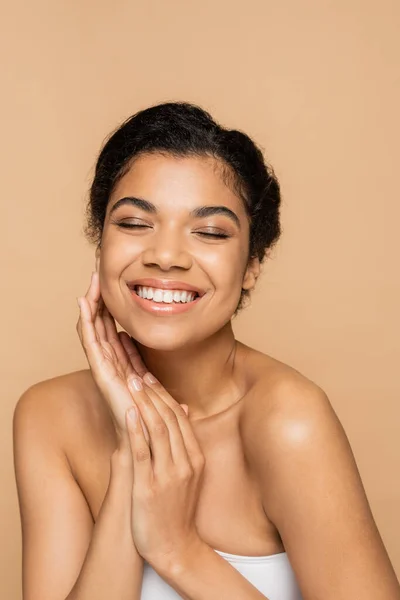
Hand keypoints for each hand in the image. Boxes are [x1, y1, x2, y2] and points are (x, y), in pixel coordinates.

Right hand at [76, 270, 148, 443]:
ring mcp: (105, 369)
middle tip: (98, 275)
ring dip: (91, 306)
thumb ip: (161, 393)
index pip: (114, 335)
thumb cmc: (154, 428)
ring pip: (94, 331)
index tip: (113, 289)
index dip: (112, 313)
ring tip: (91, 283)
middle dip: (99, 303)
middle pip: (101, 329)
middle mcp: (111, 367)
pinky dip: (86, 322)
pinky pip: (91, 343)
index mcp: (124, 370)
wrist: (148, 446)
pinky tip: (84, 303)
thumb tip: (173, 394)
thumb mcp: (161, 402)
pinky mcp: (102, 373)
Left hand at [125, 374, 205, 569]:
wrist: (175, 547)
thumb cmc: (177, 510)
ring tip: (132, 381)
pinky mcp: (150, 487)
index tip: (149, 375)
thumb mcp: (187, 474)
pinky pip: (144, 453)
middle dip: (153, 392)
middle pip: (169, 418)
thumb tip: (182, 409)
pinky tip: (129, 412)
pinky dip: (137, 430)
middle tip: (138, 370)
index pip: (178, 417)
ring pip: (159, 430)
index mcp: (194, 457)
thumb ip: (184, 442)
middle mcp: (184, 462)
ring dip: (145, 403)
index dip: (163, 394)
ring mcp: (169, 474)